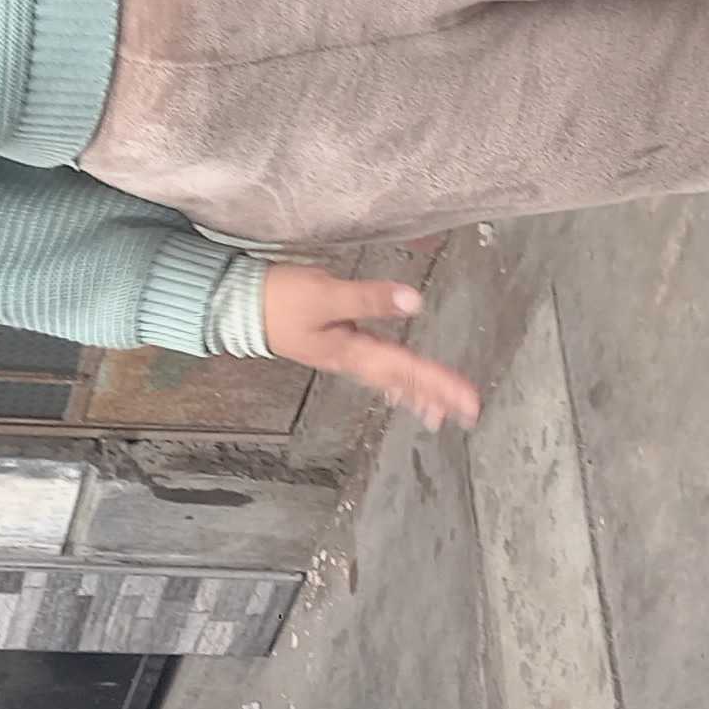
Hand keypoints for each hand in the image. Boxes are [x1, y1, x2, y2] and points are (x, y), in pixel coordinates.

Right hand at [262, 265, 483, 429]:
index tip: (469, 401)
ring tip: (442, 411)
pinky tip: (401, 387)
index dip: (440, 383)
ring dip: (417, 393)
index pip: (406, 370)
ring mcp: (344, 357)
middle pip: (402, 381)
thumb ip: (368, 298)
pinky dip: (394, 381)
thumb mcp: (325, 295)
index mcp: (352, 352)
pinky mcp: (337, 347)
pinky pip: (376, 371)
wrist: (239, 307)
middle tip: (470, 412)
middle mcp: (352, 361)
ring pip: (390, 380)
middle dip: (436, 395)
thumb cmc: (281, 299)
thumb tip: (414, 300)